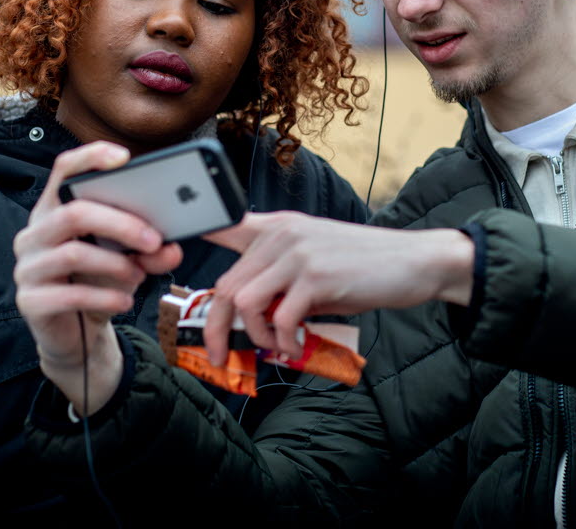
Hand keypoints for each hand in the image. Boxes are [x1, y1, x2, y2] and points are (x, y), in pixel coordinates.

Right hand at [14, 141, 181, 412]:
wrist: (74, 332)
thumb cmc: (97, 281)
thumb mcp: (128, 261)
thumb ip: (150, 252)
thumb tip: (173, 248)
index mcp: (54, 209)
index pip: (64, 169)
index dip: (90, 158)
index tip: (124, 158)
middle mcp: (34, 233)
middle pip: (73, 212)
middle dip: (120, 224)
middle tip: (153, 239)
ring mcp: (27, 267)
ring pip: (74, 253)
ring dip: (116, 265)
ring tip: (139, 275)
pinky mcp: (29, 301)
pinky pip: (69, 295)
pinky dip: (105, 296)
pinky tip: (124, 301)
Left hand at [202, 212, 474, 364]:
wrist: (414, 262)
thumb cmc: (362, 267)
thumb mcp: (313, 259)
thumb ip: (276, 275)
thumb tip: (245, 313)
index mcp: (277, 225)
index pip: (220, 221)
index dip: (185, 232)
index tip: (160, 255)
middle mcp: (282, 233)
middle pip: (226, 283)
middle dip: (218, 327)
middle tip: (223, 355)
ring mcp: (298, 253)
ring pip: (244, 301)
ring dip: (253, 335)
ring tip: (273, 346)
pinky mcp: (316, 277)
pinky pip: (278, 318)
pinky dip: (282, 340)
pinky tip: (295, 345)